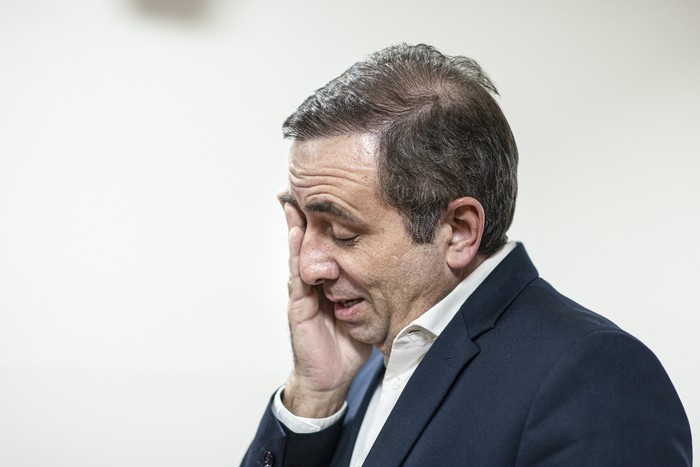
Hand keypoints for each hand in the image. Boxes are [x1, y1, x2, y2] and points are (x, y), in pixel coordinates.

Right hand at [279, 195, 370, 417]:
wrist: (331, 376)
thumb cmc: (348, 343)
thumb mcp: (367, 310)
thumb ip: (375, 289)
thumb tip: (407, 270)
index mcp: (329, 281)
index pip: (324, 245)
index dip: (322, 221)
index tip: (326, 193)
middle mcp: (313, 283)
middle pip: (307, 243)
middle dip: (302, 215)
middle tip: (298, 186)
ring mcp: (303, 293)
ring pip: (299, 253)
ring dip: (295, 228)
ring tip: (293, 202)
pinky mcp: (299, 307)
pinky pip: (297, 276)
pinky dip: (296, 254)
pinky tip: (297, 235)